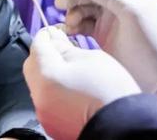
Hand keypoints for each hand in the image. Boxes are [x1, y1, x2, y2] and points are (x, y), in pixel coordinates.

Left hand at [23, 27, 140, 139]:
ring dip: (48, 74)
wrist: (123, 125)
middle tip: (62, 49)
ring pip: (37, 84)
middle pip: (32, 65)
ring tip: (69, 72)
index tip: (56, 32)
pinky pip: (45, 101)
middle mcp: (39, 95)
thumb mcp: (90, 57)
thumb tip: (53, 38)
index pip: (38, 45)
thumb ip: (65, 47)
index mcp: (47, 74)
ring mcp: (44, 112)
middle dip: (44, 54)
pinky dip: (53, 92)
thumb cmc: (110, 89)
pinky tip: (70, 91)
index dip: (47, 35)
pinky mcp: (51, 124)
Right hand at [44, 0, 156, 99]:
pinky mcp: (103, 36)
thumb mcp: (132, 14)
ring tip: (69, 23)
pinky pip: (83, 25)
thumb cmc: (152, 44)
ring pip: (83, 9)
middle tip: (59, 4)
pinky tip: (69, 31)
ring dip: (72, 12)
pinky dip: (74, 26)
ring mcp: (110, 21)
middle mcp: (117, 4)